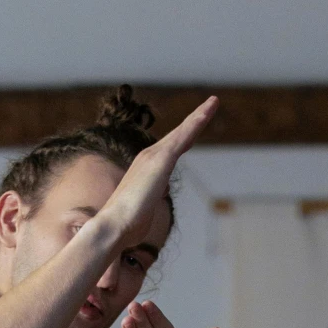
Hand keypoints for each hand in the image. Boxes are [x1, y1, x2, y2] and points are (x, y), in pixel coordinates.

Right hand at [101, 95, 218, 240]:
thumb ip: (150, 200)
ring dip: (199, 116)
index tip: (196, 125)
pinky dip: (195, 123)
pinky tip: (206, 113)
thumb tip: (154, 198)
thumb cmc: (126, 224)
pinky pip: (183, 137)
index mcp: (147, 168)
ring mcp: (155, 156)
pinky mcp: (161, 159)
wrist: (114, 225)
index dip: (185, 135)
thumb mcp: (144, 209)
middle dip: (195, 119)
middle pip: (179, 135)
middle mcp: (149, 156)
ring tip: (213, 102)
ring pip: (183, 132)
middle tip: (211, 104)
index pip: (172, 148)